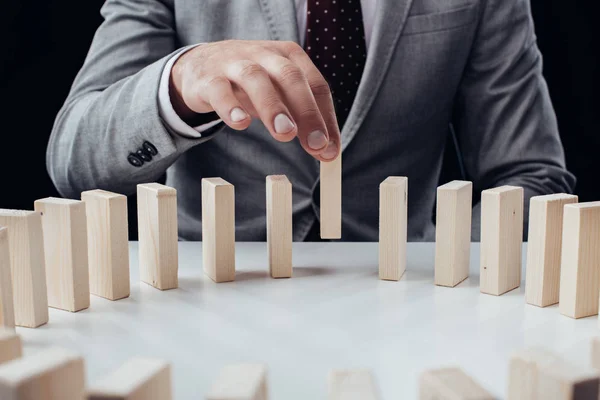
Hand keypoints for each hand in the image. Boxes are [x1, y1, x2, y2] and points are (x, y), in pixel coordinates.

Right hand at [170, 40, 340, 160]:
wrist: (201, 65)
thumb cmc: (251, 84)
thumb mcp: (280, 95)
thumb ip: (303, 120)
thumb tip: (327, 151)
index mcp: (290, 57)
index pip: (316, 85)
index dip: (325, 118)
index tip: (329, 149)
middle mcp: (265, 55)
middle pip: (291, 78)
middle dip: (306, 111)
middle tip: (315, 143)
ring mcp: (235, 63)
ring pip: (256, 79)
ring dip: (273, 106)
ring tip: (285, 133)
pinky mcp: (209, 78)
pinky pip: (220, 91)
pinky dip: (230, 106)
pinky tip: (240, 123)